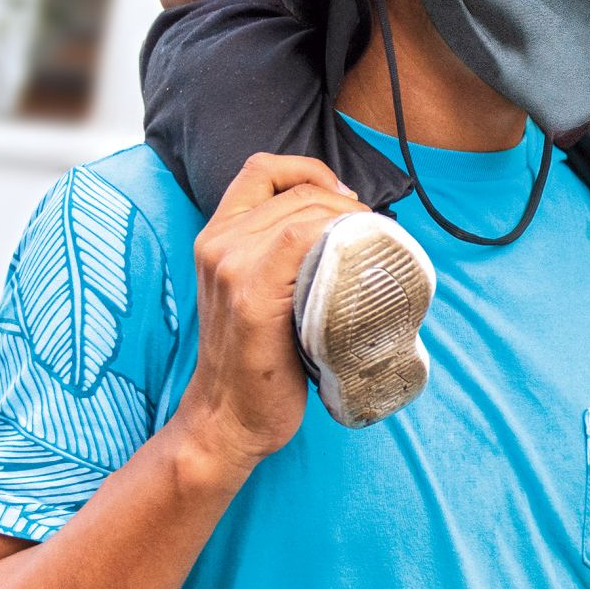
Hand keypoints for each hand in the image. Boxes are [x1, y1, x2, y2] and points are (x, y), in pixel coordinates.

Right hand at [179, 154, 362, 482]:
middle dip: (344, 201)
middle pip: (294, 189)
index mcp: (216, 237)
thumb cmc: (258, 361)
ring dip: (349, 220)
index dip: (310, 170)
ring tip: (373, 247)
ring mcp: (230, 266)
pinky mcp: (251, 295)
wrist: (228, 419)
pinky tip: (357, 259)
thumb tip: (346, 228)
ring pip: (304, 209)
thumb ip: (280, 254)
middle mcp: (217, 243)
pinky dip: (336, 237)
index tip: (345, 199)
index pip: (262, 169)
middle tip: (373, 233)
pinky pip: (298, 238)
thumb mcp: (257, 292)